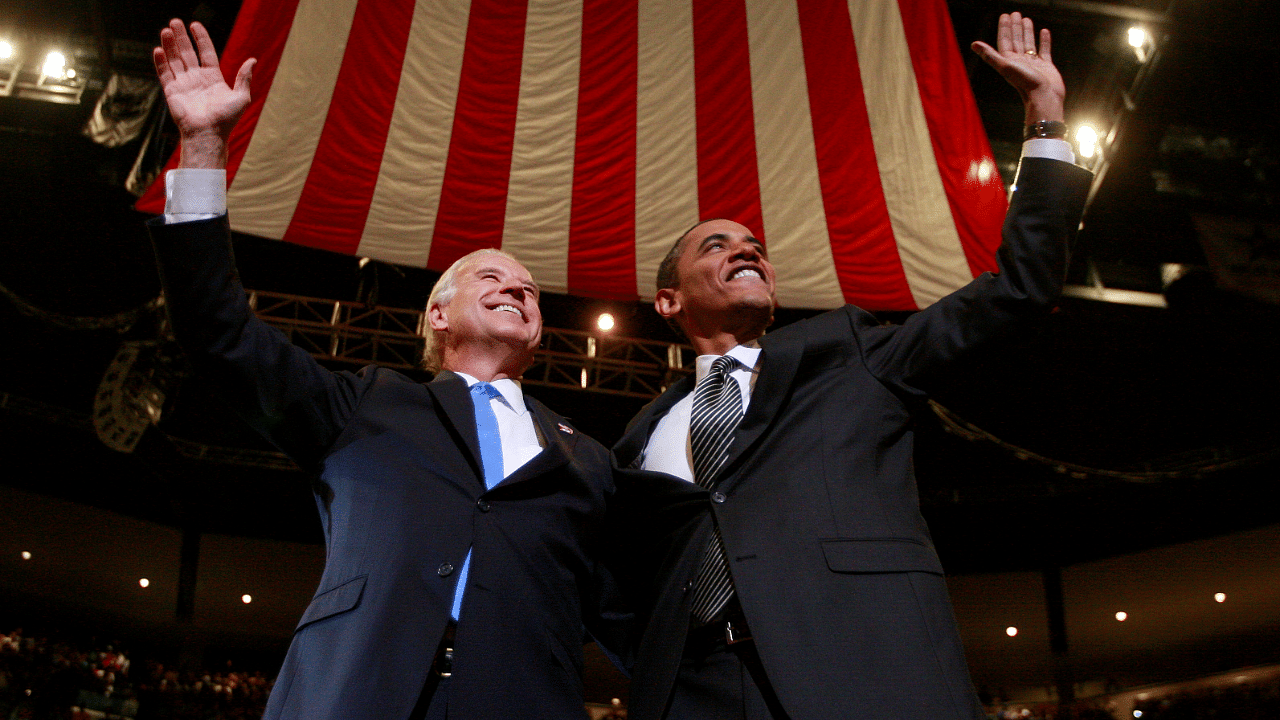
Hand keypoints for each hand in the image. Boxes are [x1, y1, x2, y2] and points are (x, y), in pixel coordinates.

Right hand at [152, 19, 255, 167]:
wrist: (209, 134)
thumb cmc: (227, 119)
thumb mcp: (242, 97)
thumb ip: (244, 77)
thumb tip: (252, 60)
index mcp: (213, 78)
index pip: (206, 53)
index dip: (201, 38)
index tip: (195, 25)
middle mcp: (197, 79)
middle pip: (187, 53)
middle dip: (181, 37)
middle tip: (175, 22)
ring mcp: (184, 85)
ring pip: (175, 60)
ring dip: (170, 45)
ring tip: (166, 30)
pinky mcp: (172, 92)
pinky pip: (165, 73)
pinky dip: (161, 61)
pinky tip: (158, 49)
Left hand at [970, 12, 1064, 123]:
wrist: (1044, 96)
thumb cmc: (1025, 82)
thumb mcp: (1005, 66)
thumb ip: (990, 55)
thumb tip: (973, 44)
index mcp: (1009, 61)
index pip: (1005, 40)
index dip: (1004, 28)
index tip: (1005, 15)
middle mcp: (1020, 61)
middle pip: (1016, 40)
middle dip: (1015, 27)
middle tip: (1015, 13)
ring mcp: (1033, 63)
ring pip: (1029, 43)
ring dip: (1027, 31)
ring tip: (1027, 19)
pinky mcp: (1046, 65)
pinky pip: (1044, 50)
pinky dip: (1044, 40)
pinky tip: (1044, 31)